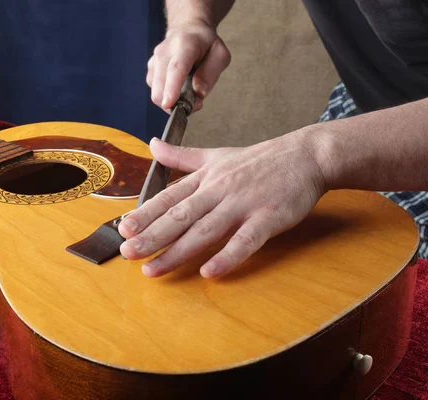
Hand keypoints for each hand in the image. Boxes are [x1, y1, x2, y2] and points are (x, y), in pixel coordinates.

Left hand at [119, 131, 326, 277]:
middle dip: (151, 236)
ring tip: (153, 269)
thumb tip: (152, 144)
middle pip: (180, 216)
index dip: (145, 213)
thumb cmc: (259, 160)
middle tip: (127, 253)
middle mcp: (219, 190)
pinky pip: (245, 240)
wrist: (305, 156)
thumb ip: (181, 156)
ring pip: (205, 230)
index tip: (123, 228)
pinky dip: (227, 257)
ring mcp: (243, 204)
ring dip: (177, 251)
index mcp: (206, 178)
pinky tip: (208, 273)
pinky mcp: (268, 218)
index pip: (169, 197)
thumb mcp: (216, 154)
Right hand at [147, 23, 230, 112]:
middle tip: (196, 102)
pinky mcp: (150, 72)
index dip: (172, 88)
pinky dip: (168, 97)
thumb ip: (210, 74)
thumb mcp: (219, 55)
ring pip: (157, 94)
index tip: (169, 104)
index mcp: (184, 44)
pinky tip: (179, 89)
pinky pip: (157, 93)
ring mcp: (153, 62)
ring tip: (189, 92)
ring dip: (174, 101)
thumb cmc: (206, 44)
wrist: (187, 29)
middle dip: (176, 103)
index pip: (176, 68)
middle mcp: (164, 52)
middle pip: (161, 86)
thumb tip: (199, 93)